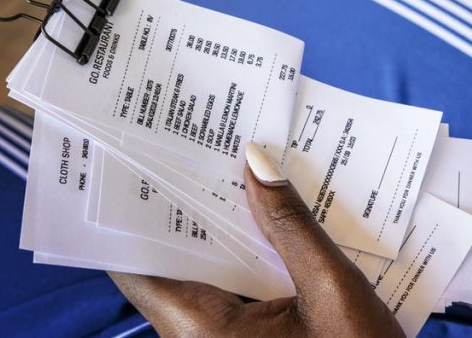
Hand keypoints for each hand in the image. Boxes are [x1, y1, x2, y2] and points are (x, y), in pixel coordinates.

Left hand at [109, 146, 403, 337]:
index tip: (150, 161)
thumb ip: (291, 225)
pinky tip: (273, 226)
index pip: (139, 266)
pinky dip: (246, 262)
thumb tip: (257, 164)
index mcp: (202, 333)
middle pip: (175, 264)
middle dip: (197, 208)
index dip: (138, 212)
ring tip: (247, 177)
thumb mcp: (332, 288)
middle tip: (213, 152)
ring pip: (204, 279)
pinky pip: (229, 297)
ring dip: (226, 234)